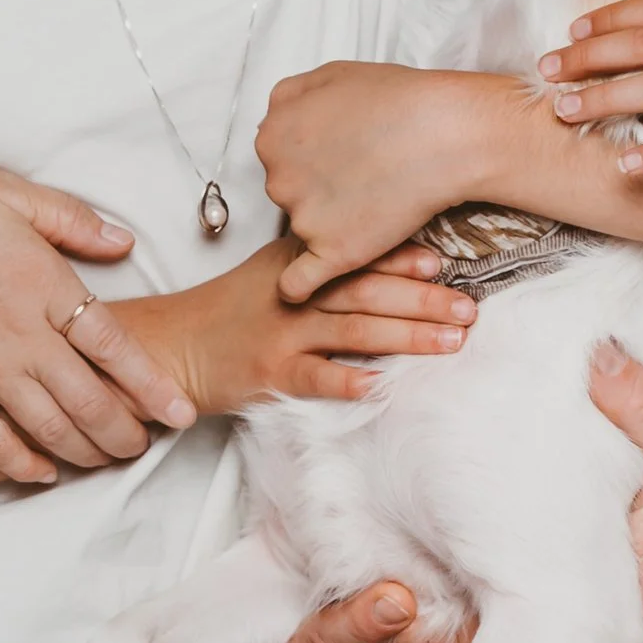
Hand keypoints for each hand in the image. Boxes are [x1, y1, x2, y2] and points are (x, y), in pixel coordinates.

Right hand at [0, 167, 195, 487]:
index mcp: (47, 287)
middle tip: (144, 445)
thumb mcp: (6, 192)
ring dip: (86, 452)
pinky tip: (43, 472)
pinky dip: (22, 464)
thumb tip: (123, 242)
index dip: (153, 386)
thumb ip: (71, 220)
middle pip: (91, 402)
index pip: (117, 348)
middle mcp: (24, 338)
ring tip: (107, 459)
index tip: (179, 412)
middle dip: (125, 433)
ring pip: (52, 429)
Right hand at [134, 240, 476, 415]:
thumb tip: (389, 258)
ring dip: (406, 337)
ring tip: (451, 343)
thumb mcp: (271, 270)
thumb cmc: (230, 309)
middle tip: (469, 309)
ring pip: (353, 333)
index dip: (401, 259)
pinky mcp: (269, 375)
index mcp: (296, 265)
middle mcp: (294, 296)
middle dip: (422, 301)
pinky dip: (347, 380)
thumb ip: (319, 263)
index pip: (356, 257)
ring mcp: (282, 335)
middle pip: (366, 293)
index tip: (443, 264)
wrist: (173, 346)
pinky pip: (314, 378)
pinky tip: (380, 385)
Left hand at [259, 64, 524, 301]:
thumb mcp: (330, 74)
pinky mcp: (331, 253)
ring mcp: (303, 218)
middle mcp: (278, 178)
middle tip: (363, 178)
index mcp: (273, 134)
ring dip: (328, 225)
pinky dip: (299, 287)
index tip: (343, 156)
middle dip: (318, 189)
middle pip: (288, 192)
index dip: (313, 157)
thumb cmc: (398, 100)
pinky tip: (312, 282)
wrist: (445, 134)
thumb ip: (291, 96)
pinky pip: (296, 284)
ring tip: (374, 206)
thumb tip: (277, 119)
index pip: (280, 156)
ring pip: (302, 229)